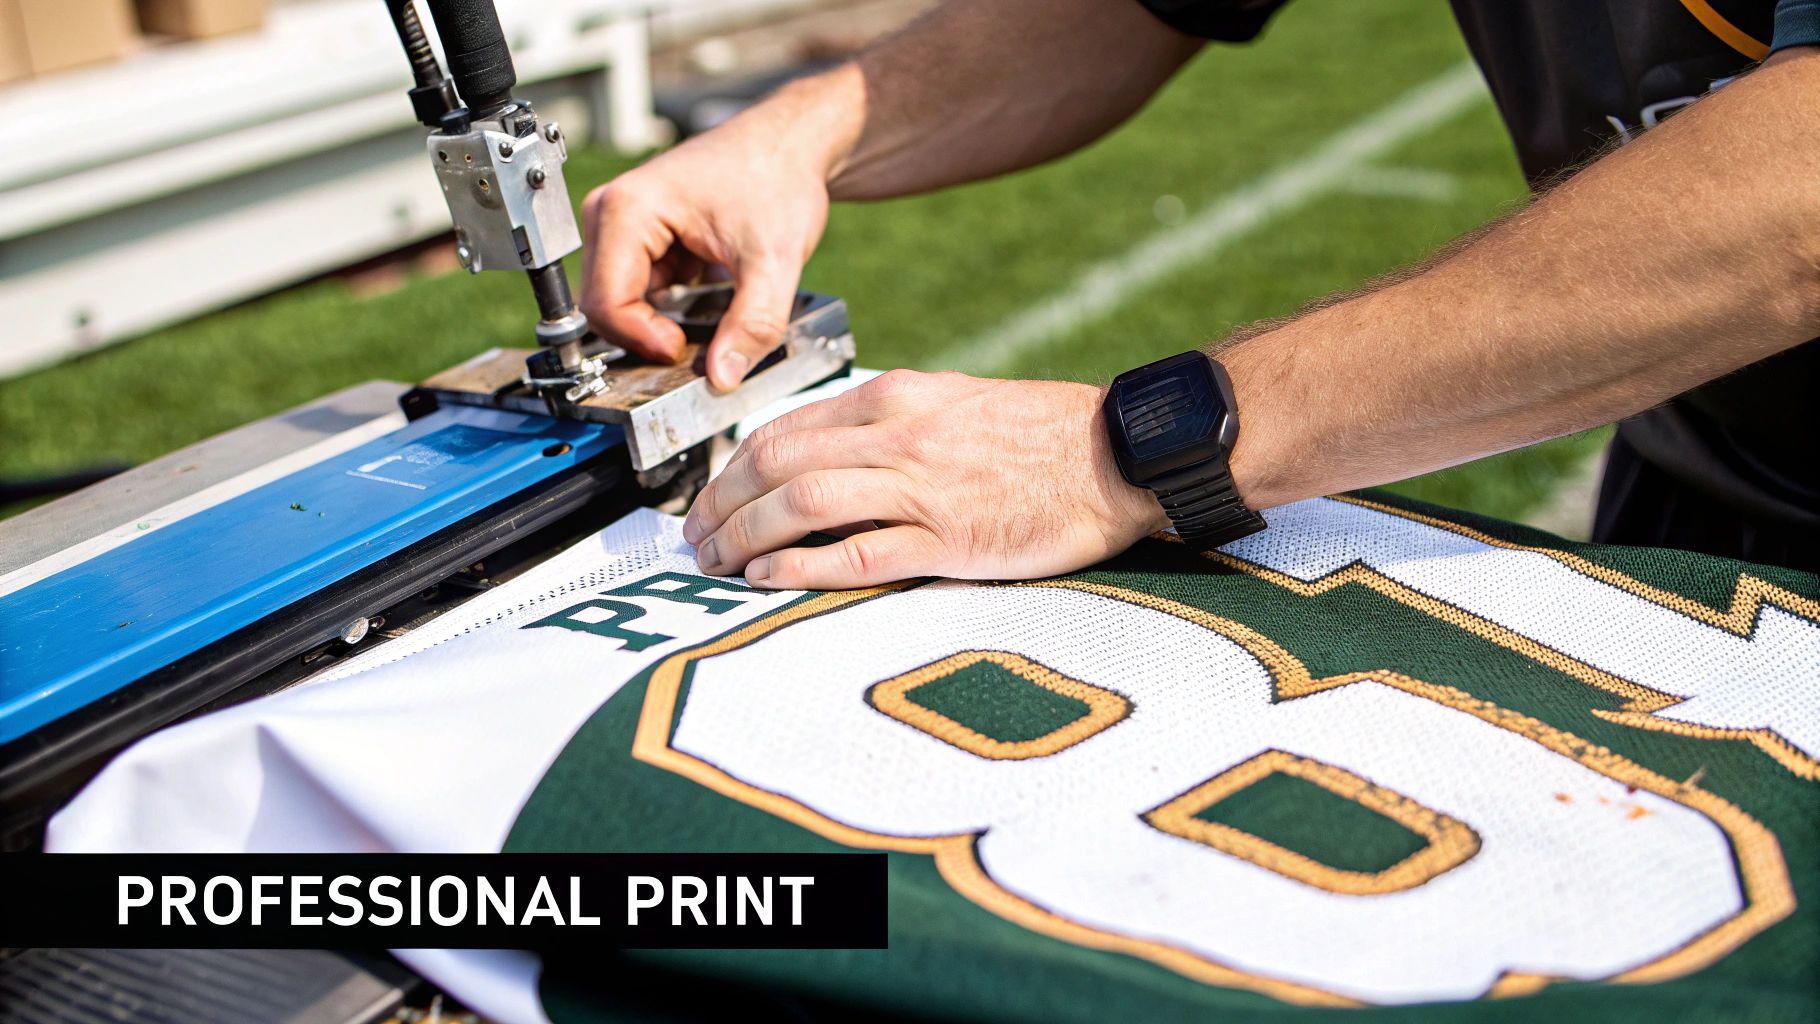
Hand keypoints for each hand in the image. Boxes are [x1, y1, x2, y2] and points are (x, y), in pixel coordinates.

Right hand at [578, 106, 833, 390]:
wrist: (790, 144)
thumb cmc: (777, 175)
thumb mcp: (774, 259)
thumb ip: (752, 324)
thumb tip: (722, 378)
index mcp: (627, 210)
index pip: (606, 305)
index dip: (643, 340)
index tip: (686, 351)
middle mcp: (611, 215)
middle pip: (606, 308)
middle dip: (648, 338)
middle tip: (701, 347)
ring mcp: (622, 228)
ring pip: (622, 306)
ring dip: (660, 326)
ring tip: (709, 323)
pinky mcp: (640, 241)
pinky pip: (639, 296)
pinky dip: (668, 314)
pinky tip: (704, 307)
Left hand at [682, 370, 1170, 588]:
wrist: (1120, 454)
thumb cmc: (1044, 434)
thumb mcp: (955, 403)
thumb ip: (892, 423)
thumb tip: (830, 452)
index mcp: (897, 397)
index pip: (786, 429)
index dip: (732, 467)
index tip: (713, 498)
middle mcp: (899, 435)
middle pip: (776, 464)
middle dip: (721, 504)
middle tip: (696, 539)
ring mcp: (922, 488)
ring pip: (801, 504)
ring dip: (745, 536)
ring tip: (717, 564)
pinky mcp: (949, 541)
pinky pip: (856, 554)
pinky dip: (799, 566)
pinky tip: (767, 578)